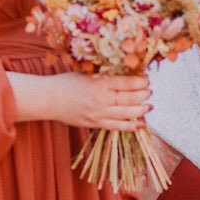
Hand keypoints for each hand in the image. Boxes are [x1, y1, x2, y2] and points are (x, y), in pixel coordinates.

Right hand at [13, 72, 150, 131]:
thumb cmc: (67, 82)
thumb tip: (125, 73)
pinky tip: (140, 124)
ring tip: (149, 106)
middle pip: (128, 98)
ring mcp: (98, 113)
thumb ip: (104, 75)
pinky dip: (130, 126)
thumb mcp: (86, 73)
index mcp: (98, 83)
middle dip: (142, 95)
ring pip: (125, 113)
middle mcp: (100, 99)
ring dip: (140, 110)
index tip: (146, 79)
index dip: (139, 82)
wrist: (49, 99)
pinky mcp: (95, 124)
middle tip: (150, 91)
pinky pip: (116, 126)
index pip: (124, 82)